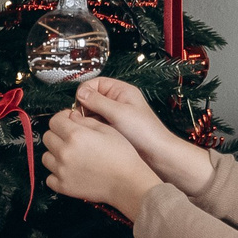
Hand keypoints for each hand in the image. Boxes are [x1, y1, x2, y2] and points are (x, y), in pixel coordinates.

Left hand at [42, 109, 162, 213]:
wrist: (127, 183)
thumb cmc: (121, 155)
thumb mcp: (107, 130)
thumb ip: (85, 121)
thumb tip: (71, 117)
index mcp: (75, 135)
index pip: (54, 121)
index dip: (62, 119)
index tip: (68, 121)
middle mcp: (64, 152)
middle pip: (47, 137)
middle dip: (57, 134)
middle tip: (70, 138)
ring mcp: (61, 170)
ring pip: (46, 157)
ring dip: (55, 154)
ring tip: (71, 156)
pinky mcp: (62, 186)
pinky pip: (49, 177)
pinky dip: (56, 174)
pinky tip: (69, 171)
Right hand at [72, 77, 215, 194]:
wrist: (157, 154)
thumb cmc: (144, 131)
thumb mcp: (118, 112)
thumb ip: (97, 101)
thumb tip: (80, 92)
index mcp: (121, 91)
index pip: (95, 83)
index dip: (84, 92)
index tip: (79, 106)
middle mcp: (117, 101)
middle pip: (91, 98)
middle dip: (84, 108)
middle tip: (83, 120)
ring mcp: (114, 115)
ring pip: (91, 113)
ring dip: (87, 120)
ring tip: (90, 130)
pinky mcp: (112, 128)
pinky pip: (96, 125)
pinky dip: (92, 129)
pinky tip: (93, 137)